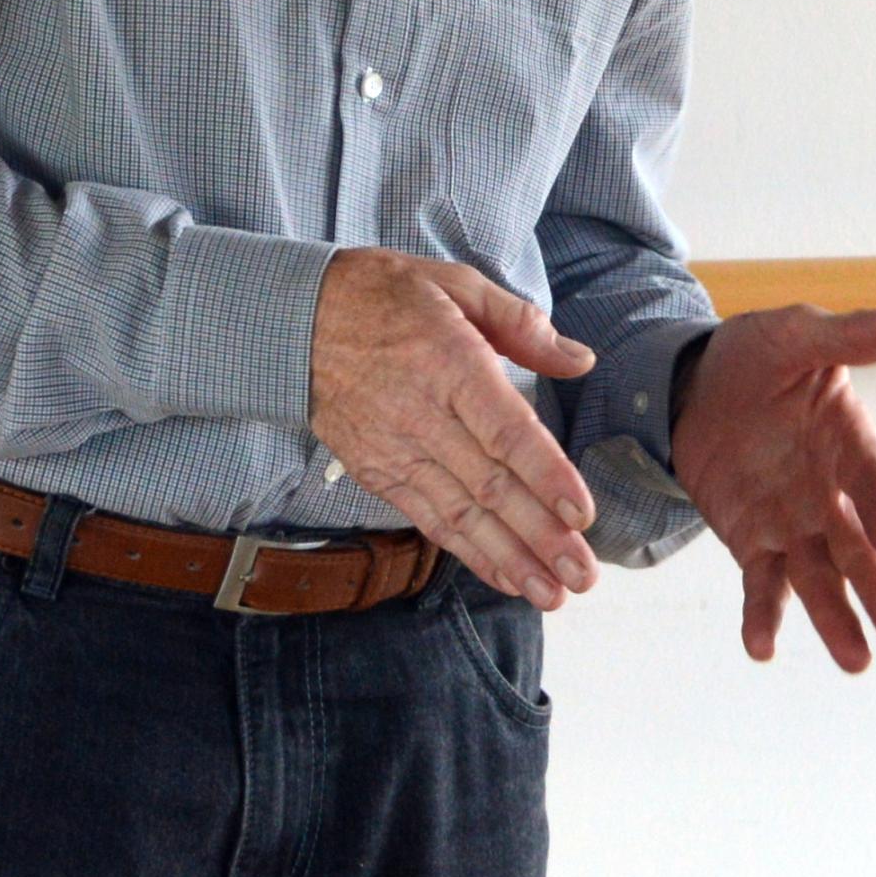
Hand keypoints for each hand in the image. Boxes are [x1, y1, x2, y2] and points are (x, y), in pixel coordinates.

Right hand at [307, 249, 600, 606]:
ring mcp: (394, 448)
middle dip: (540, 536)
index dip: (546, 475)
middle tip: (582, 575)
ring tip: (552, 593)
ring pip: (459, 513)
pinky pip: (426, 517)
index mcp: (449, 363)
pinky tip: (504, 576)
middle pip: (488, 486)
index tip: (582, 514)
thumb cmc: (380, 295)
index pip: (505, 431)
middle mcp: (421, 414)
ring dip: (508, 558)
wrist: (293, 317)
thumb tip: (580, 359)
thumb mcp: (453, 284)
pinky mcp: (375, 469)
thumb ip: (519, 324)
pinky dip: (467, 551)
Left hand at [674, 302, 875, 670]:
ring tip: (859, 665)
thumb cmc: (758, 355)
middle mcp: (830, 493)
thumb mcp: (796, 334)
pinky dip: (763, 615)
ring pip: (820, 580)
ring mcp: (792, 521)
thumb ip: (850, 335)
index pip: (873, 480)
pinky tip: (761, 649)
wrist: (695, 380)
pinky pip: (761, 582)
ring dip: (836, 622)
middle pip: (862, 552)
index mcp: (851, 443)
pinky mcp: (752, 538)